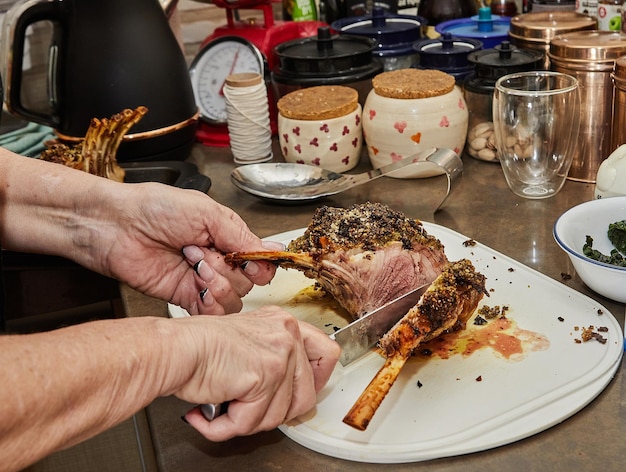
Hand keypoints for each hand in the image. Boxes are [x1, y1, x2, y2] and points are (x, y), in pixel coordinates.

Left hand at [95, 182, 280, 314]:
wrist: (114, 225)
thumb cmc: (154, 208)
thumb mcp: (206, 213)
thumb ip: (241, 236)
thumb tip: (273, 249)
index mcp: (226, 236)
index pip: (260, 261)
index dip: (259, 265)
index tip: (249, 261)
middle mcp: (217, 260)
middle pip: (248, 282)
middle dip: (228, 269)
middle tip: (202, 252)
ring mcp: (201, 280)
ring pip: (233, 300)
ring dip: (218, 286)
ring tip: (194, 266)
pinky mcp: (183, 297)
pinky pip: (210, 314)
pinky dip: (210, 306)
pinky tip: (198, 289)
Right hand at [175, 306, 339, 440]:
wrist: (174, 349)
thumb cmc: (197, 345)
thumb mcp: (246, 341)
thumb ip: (271, 359)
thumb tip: (287, 392)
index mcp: (284, 324)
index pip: (327, 353)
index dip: (319, 381)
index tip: (299, 395)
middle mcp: (286, 335)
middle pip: (307, 395)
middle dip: (277, 414)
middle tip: (250, 411)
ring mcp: (278, 355)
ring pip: (279, 416)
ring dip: (247, 421)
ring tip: (224, 407)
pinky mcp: (264, 376)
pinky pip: (251, 422)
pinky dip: (225, 427)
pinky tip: (210, 413)